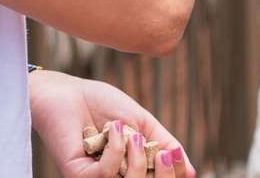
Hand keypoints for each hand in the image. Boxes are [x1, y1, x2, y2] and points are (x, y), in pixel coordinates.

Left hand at [29, 70, 195, 176]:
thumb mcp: (142, 123)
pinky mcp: (78, 176)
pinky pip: (105, 175)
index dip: (174, 174)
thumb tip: (192, 172)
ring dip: (138, 161)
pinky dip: (115, 150)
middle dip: (164, 176)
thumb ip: (165, 144)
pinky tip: (111, 129)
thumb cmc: (102, 105)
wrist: (67, 91)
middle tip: (166, 152)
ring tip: (132, 134)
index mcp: (134, 169)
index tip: (176, 153)